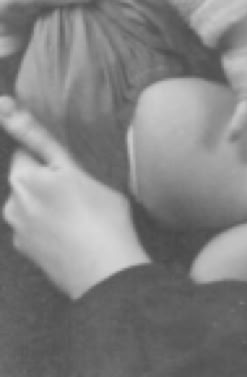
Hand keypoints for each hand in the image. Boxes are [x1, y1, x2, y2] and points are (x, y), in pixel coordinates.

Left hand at [0, 96, 149, 298]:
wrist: (106, 272)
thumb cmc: (100, 216)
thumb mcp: (76, 169)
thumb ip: (39, 138)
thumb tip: (0, 104)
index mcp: (24, 179)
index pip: (24, 150)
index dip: (46, 154)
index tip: (64, 165)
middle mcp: (12, 204)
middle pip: (26, 178)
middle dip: (45, 179)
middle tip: (79, 187)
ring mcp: (18, 231)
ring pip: (29, 203)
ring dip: (44, 203)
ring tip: (78, 212)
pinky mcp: (27, 252)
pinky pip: (33, 227)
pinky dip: (47, 225)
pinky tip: (72, 231)